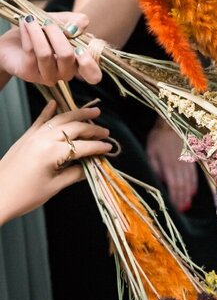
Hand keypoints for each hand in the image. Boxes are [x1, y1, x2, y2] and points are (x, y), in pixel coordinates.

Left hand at [0, 12, 101, 85]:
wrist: (16, 37)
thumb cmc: (43, 30)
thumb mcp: (63, 20)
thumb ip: (77, 21)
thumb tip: (74, 29)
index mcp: (79, 62)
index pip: (93, 75)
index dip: (89, 64)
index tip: (80, 49)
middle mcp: (65, 73)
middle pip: (67, 56)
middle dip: (56, 34)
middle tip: (48, 22)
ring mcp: (47, 75)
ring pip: (46, 54)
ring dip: (38, 32)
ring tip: (31, 19)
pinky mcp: (29, 73)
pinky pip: (30, 51)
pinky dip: (28, 33)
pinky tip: (25, 24)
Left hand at [0, 101, 111, 223]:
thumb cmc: (24, 196)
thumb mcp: (54, 187)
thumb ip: (74, 173)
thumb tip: (91, 166)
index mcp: (52, 152)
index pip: (83, 146)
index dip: (98, 147)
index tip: (109, 148)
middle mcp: (44, 139)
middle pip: (74, 128)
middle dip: (92, 129)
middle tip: (106, 132)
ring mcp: (34, 136)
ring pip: (60, 119)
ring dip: (77, 114)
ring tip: (92, 111)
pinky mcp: (26, 137)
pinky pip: (40, 120)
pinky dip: (48, 111)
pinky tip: (55, 103)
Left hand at [146, 120, 196, 211]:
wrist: (171, 123)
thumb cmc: (158, 138)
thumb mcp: (150, 152)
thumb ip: (155, 168)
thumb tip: (159, 182)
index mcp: (169, 165)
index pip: (173, 186)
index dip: (174, 198)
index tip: (174, 208)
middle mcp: (180, 165)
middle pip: (183, 186)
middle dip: (182, 199)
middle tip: (181, 211)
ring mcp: (187, 162)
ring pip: (189, 182)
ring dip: (188, 195)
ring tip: (186, 205)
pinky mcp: (191, 158)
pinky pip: (194, 174)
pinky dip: (194, 184)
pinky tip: (193, 192)